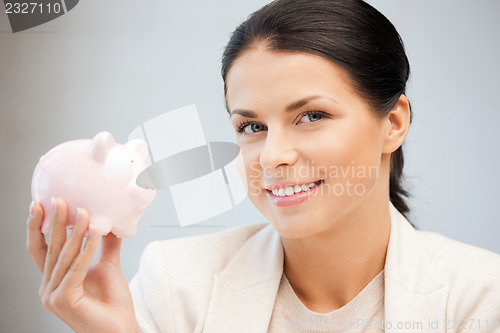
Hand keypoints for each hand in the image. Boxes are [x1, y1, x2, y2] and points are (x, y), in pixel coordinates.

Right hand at [26, 198, 139, 332]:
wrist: (122, 330)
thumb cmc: (113, 303)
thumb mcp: (107, 266)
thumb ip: (104, 244)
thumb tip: (109, 220)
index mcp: (53, 280)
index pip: (40, 249)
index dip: (38, 227)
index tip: (41, 204)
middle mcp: (48, 288)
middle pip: (49, 248)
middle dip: (54, 222)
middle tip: (60, 199)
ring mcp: (53, 296)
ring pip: (64, 256)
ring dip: (76, 231)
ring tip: (84, 210)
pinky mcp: (64, 300)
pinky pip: (77, 268)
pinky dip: (87, 248)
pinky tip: (96, 231)